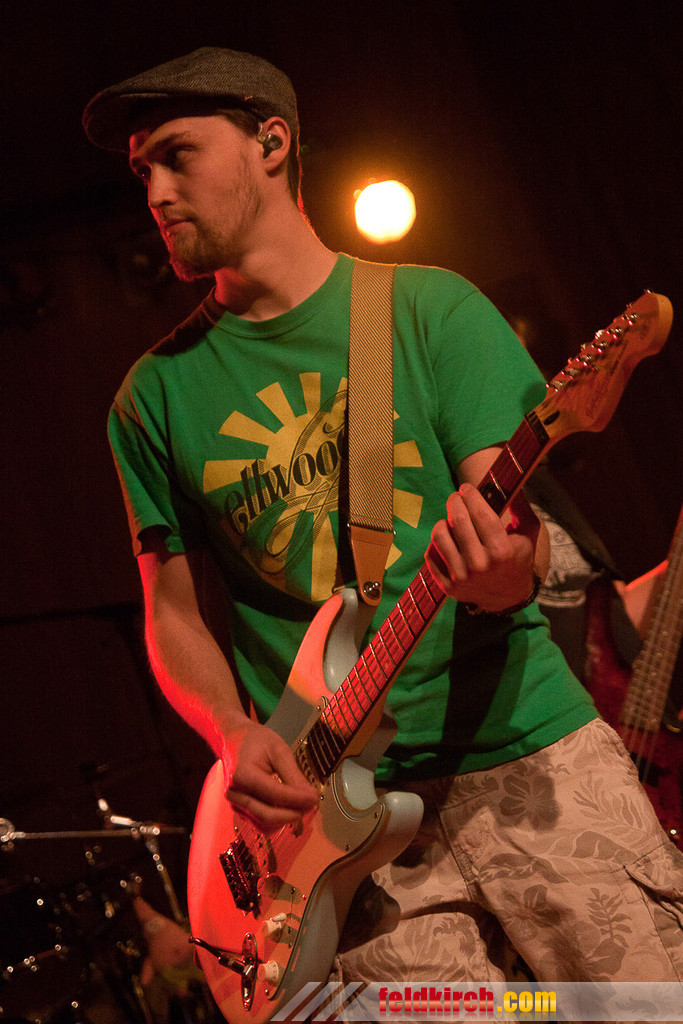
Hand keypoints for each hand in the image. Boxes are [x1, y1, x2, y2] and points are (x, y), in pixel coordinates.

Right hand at [221, 719, 318, 832]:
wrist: (234, 739)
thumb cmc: (254, 740)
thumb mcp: (278, 750)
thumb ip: (293, 775)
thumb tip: (309, 796)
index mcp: (243, 774)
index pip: (274, 794)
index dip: (297, 799)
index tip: (314, 798)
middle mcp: (235, 793)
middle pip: (267, 815)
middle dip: (293, 813)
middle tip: (311, 805)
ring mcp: (236, 803)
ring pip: (264, 824)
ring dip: (286, 819)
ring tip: (302, 806)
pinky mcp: (240, 809)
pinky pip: (260, 822)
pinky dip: (278, 820)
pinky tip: (290, 809)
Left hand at [426, 483, 538, 610]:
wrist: (509, 597)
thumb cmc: (518, 559)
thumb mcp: (528, 534)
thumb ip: (520, 507)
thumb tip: (507, 480)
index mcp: (501, 551)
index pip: (480, 514)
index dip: (470, 495)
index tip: (466, 488)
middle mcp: (480, 565)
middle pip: (457, 521)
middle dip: (455, 502)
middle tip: (456, 498)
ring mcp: (461, 577)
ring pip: (439, 536)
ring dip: (443, 522)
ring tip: (451, 520)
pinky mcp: (447, 586)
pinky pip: (431, 555)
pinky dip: (436, 543)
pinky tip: (447, 540)